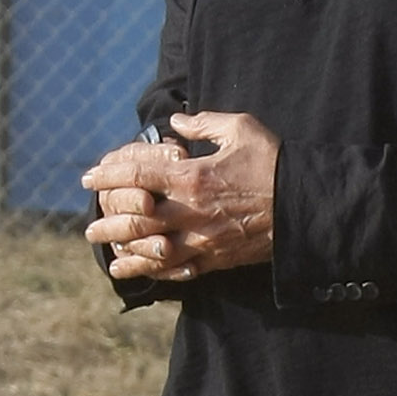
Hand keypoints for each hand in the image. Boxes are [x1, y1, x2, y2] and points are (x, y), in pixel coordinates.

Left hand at [82, 112, 279, 280]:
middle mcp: (190, 211)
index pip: (137, 175)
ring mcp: (201, 239)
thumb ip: (204, 124)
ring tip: (104, 251)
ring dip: (122, 251)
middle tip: (89, 224)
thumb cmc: (274, 162)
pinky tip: (136, 272)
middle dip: (107, 221)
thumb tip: (176, 124)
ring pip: (150, 249)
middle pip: (135, 220)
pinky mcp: (215, 259)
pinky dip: (152, 272)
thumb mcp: (241, 129)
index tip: (89, 177)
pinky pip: (176, 268)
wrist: (306, 206)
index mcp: (192, 176)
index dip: (109, 175)